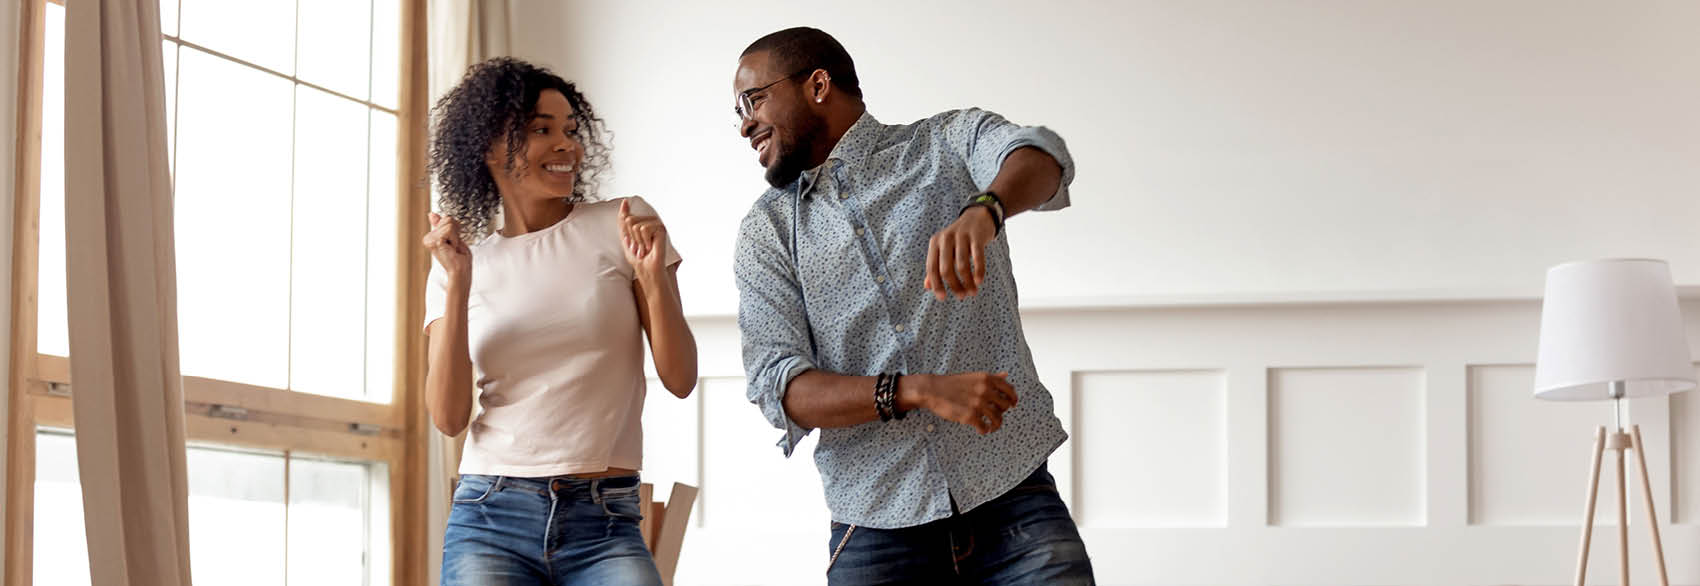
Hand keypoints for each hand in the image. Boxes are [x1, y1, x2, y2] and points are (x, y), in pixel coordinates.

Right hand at [421, 212, 470, 283]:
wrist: (460, 270)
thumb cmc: (459, 258)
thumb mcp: (452, 237)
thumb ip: (442, 226)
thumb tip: (431, 214)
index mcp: (431, 236)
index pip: (447, 219)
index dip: (456, 229)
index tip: (454, 243)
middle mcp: (427, 238)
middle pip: (448, 219)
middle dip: (456, 232)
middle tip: (453, 246)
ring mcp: (429, 240)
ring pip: (449, 223)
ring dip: (456, 237)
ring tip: (452, 248)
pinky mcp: (434, 241)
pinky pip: (449, 229)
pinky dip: (455, 239)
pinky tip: (451, 249)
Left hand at [618, 198, 668, 281]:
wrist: (650, 273)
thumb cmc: (640, 260)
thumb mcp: (626, 240)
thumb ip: (623, 223)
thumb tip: (624, 202)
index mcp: (641, 224)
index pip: (627, 216)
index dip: (625, 226)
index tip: (633, 244)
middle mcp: (649, 222)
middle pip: (629, 220)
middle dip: (631, 238)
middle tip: (639, 249)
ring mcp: (656, 225)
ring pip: (635, 224)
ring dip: (637, 242)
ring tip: (644, 250)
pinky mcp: (661, 230)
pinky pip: (644, 228)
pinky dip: (644, 241)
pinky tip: (650, 248)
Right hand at [899, 372, 1017, 433]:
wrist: (932, 390)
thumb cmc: (952, 384)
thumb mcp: (974, 377)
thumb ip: (991, 378)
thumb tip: (1006, 375)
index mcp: (987, 379)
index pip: (1009, 389)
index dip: (1013, 398)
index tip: (1013, 404)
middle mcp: (985, 390)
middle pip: (1005, 406)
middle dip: (1002, 412)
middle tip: (996, 415)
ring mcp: (978, 404)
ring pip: (997, 419)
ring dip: (996, 425)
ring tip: (992, 427)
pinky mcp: (970, 416)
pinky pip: (985, 427)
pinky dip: (985, 430)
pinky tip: (982, 429)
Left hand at [923, 206, 997, 299]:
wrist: (978, 217)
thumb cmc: (959, 239)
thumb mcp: (944, 250)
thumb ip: (935, 266)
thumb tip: (927, 287)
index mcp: (935, 243)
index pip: (932, 268)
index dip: (936, 284)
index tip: (942, 298)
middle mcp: (945, 238)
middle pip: (946, 269)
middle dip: (954, 286)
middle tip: (962, 296)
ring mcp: (961, 236)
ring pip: (962, 265)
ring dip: (967, 282)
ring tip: (973, 292)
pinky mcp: (976, 236)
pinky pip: (977, 257)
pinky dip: (978, 271)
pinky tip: (979, 281)